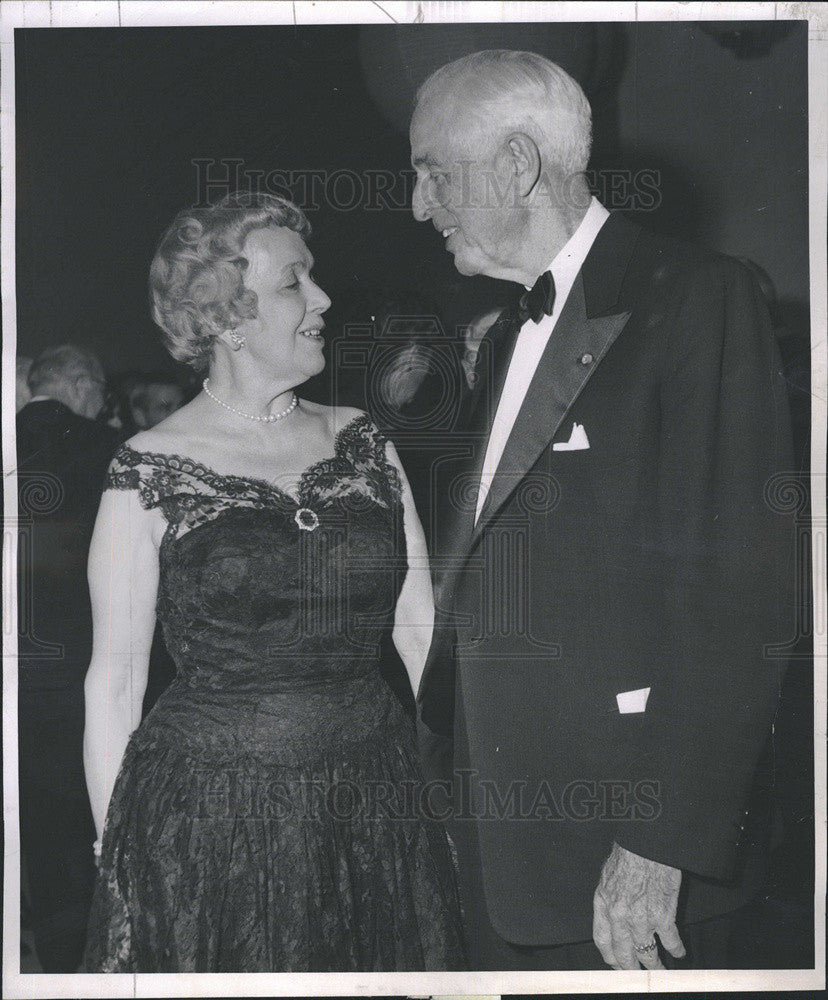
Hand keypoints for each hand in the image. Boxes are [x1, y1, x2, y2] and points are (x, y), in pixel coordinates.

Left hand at [593, 842, 684, 969]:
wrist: (647, 843)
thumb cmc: (628, 853)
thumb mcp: (607, 876)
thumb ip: (608, 898)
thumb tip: (610, 913)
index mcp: (603, 903)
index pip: (602, 941)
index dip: (610, 956)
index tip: (616, 963)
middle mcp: (619, 916)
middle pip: (623, 954)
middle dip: (630, 967)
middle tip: (636, 973)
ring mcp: (641, 919)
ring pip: (646, 954)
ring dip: (654, 965)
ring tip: (659, 969)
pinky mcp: (663, 916)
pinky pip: (670, 942)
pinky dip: (676, 949)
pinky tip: (679, 951)